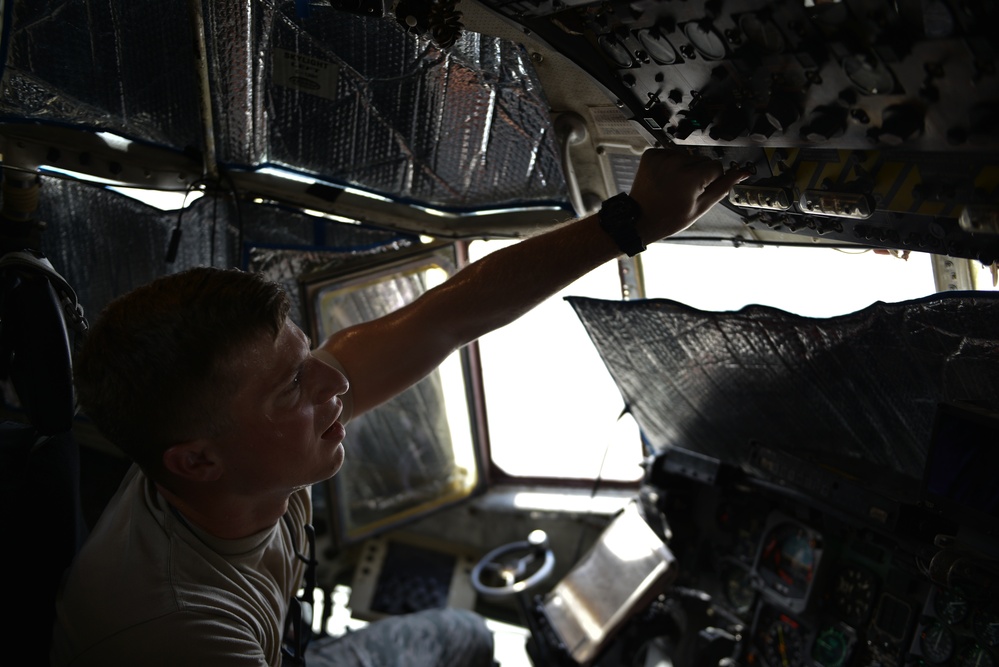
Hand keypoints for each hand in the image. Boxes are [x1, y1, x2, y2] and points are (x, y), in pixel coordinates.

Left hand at [629, 147, 748, 242]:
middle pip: (702, 159)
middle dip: (698, 173)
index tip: (699, 192)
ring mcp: (661, 157)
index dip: (710, 181)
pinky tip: (664, 179)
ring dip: (684, 168)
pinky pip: (670, 153)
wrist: (640, 219)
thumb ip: (723, 187)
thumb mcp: (701, 207)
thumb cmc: (669, 218)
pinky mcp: (651, 154)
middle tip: (684, 191)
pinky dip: (670, 164)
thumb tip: (742, 173)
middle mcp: (676, 162)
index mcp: (691, 176)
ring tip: (673, 185)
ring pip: (687, 156)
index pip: (716, 166)